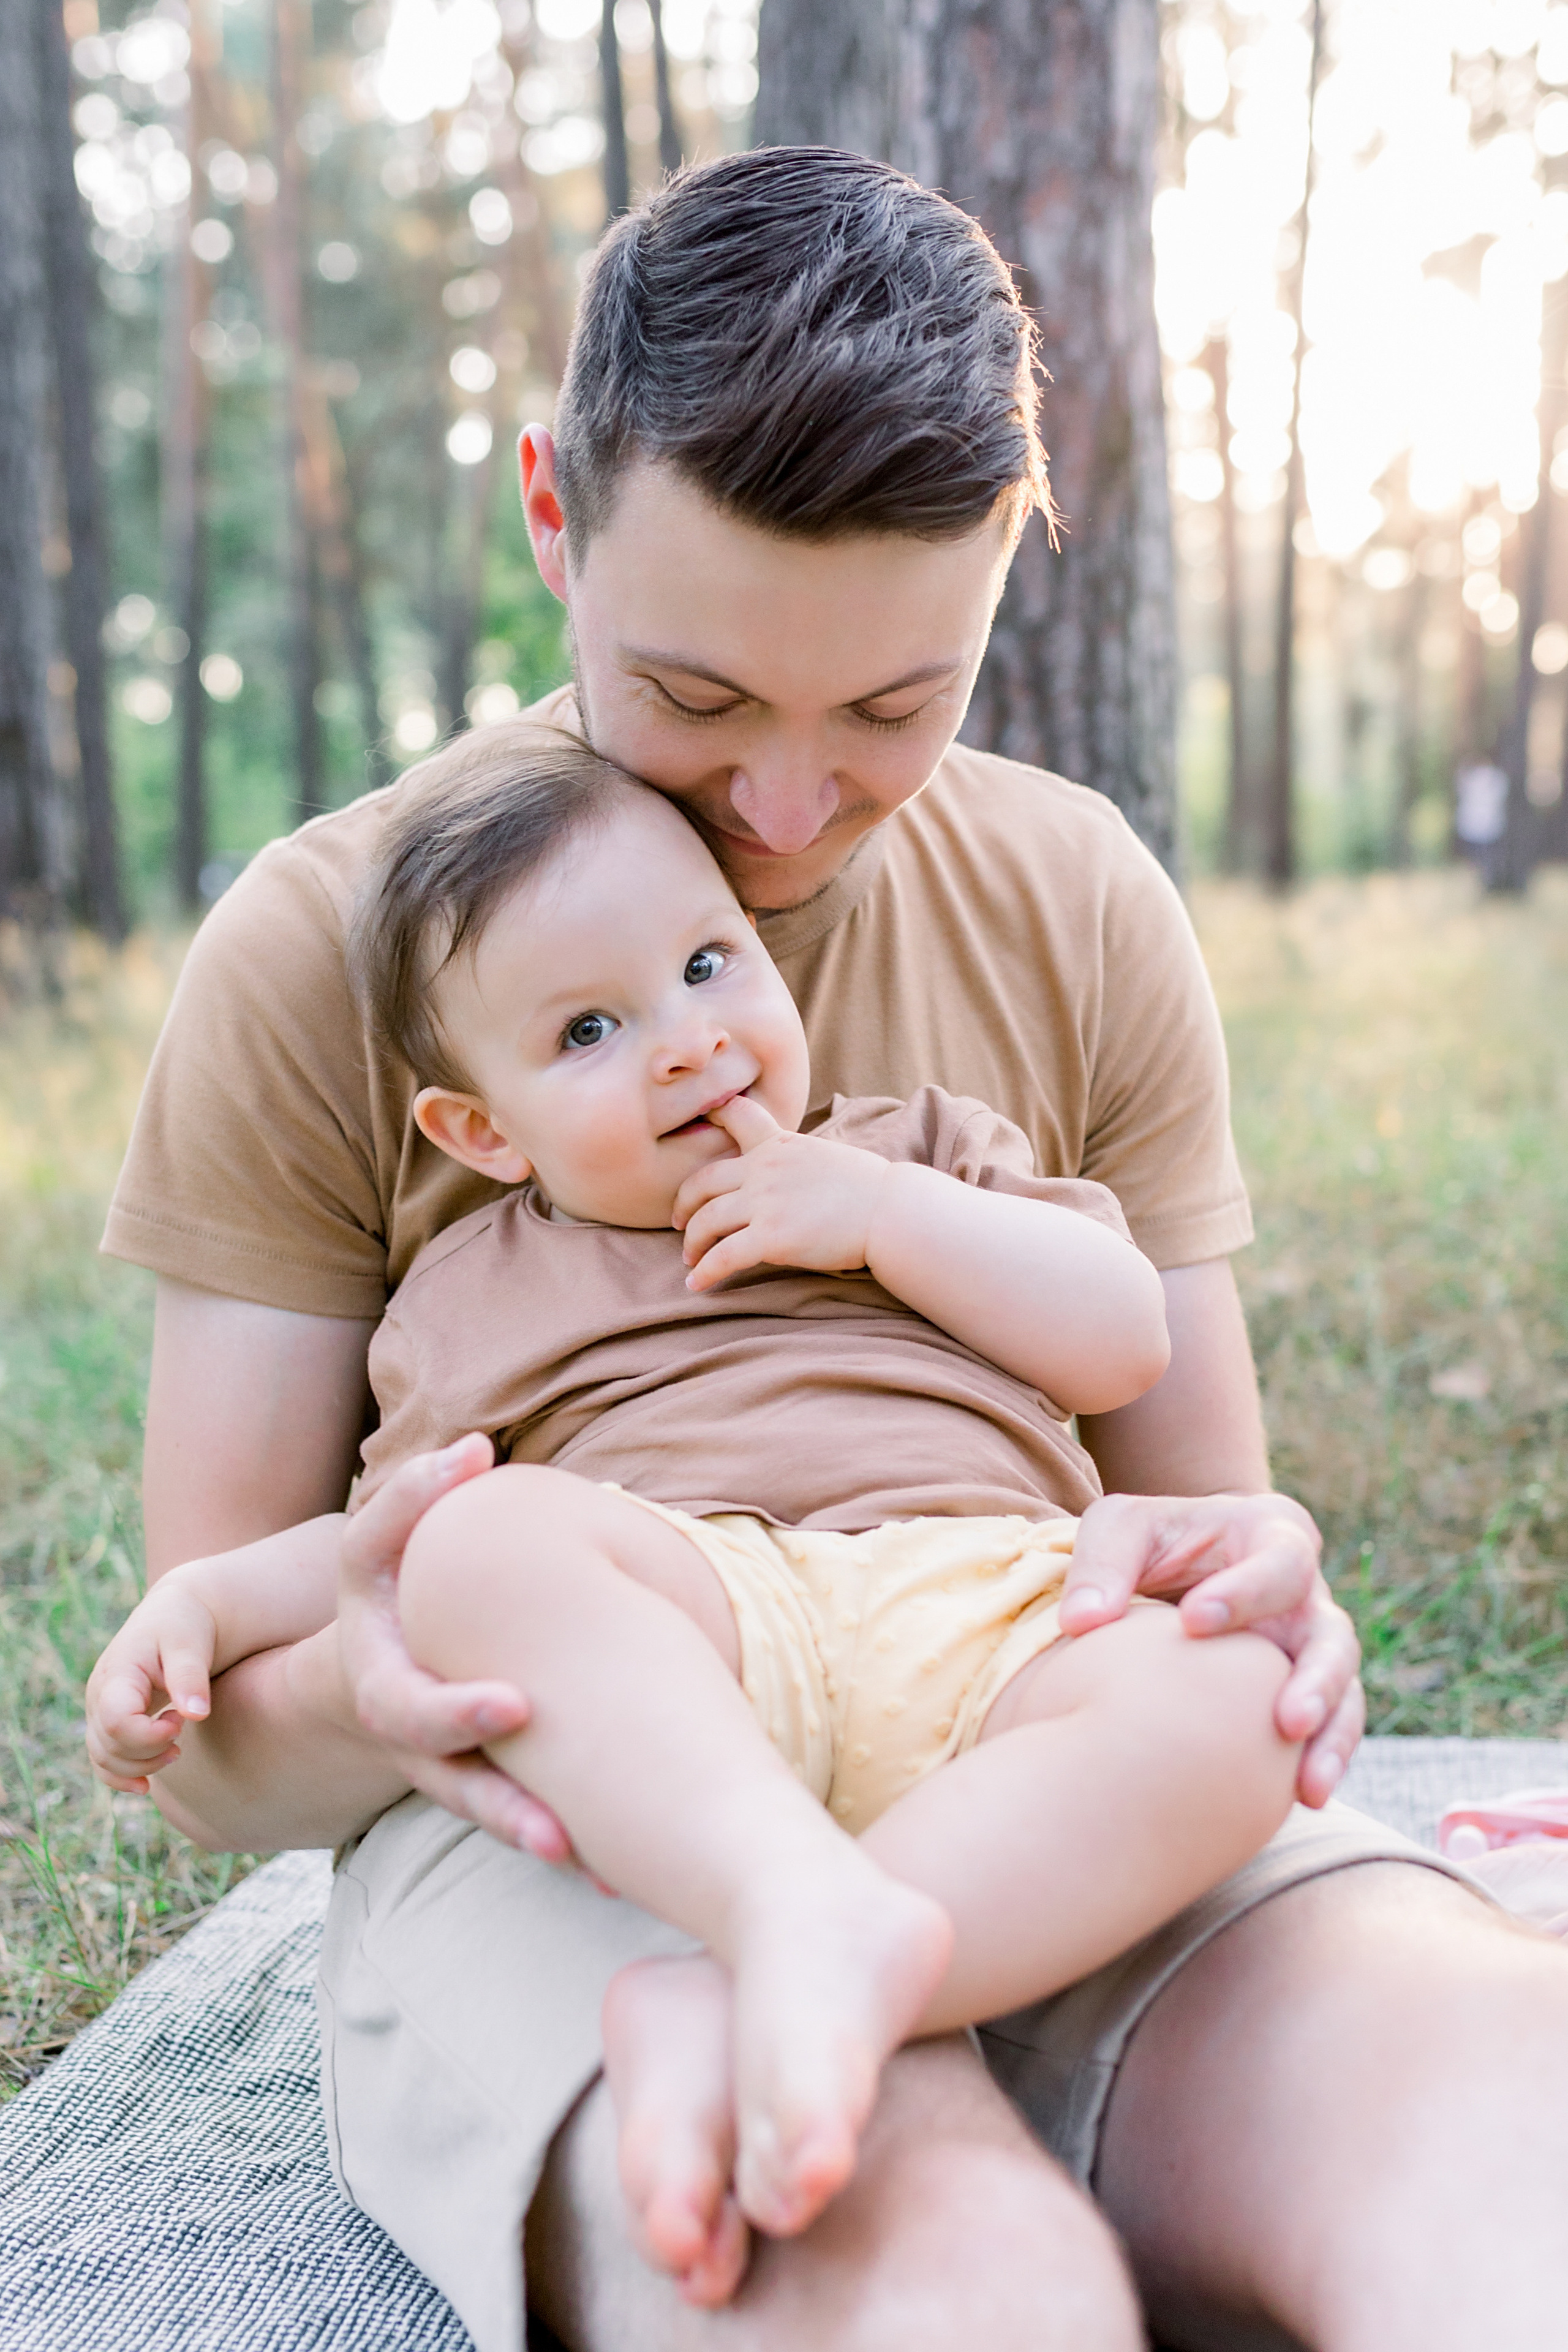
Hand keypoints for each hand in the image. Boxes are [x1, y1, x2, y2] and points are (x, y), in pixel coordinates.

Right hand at [86, 1575, 219, 1793]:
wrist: (175, 1615)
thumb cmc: (184, 1625)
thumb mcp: (190, 1643)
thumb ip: (190, 1677)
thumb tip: (196, 1715)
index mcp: (117, 1673)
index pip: (116, 1722)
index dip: (149, 1736)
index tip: (180, 1721)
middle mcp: (99, 1694)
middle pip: (110, 1746)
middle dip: (151, 1751)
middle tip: (182, 1726)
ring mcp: (99, 1710)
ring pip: (105, 1758)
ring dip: (141, 1766)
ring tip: (176, 1748)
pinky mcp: (107, 1721)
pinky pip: (102, 1760)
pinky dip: (121, 1777)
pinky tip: (146, 1785)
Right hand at [338, 1436, 572, 1859]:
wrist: (380, 1648)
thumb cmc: (388, 1580)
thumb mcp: (380, 1540)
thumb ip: (414, 1494)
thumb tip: (474, 1447)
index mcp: (381, 1683)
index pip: (408, 1710)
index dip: (457, 1715)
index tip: (517, 1708)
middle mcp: (413, 1740)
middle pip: (452, 1788)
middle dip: (503, 1807)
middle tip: (558, 1834)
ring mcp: (449, 1768)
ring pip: (491, 1816)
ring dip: (540, 1838)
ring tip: (595, 1866)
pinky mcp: (489, 1780)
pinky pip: (524, 1816)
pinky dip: (570, 1841)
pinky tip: (620, 1868)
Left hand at [672, 1094, 889, 1291]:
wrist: (891, 1212)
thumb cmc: (870, 1190)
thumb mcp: (826, 1156)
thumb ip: (795, 1161)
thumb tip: (785, 1177)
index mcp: (779, 1145)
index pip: (737, 1116)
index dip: (711, 1117)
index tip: (697, 1126)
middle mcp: (764, 1169)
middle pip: (703, 1181)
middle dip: (684, 1203)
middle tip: (680, 1221)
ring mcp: (765, 1202)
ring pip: (706, 1220)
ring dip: (692, 1242)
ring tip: (691, 1258)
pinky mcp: (771, 1237)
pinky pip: (723, 1256)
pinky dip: (705, 1272)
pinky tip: (696, 1284)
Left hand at [1057, 1490, 1362, 1807]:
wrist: (1164, 1570)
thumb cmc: (1148, 1542)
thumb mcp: (1121, 1528)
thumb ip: (1104, 1562)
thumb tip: (1080, 1622)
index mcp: (1273, 1535)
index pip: (1280, 1563)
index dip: (1246, 1593)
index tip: (1193, 1622)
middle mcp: (1306, 1596)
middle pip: (1332, 1637)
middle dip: (1316, 1680)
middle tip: (1286, 1721)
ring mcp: (1308, 1651)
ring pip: (1343, 1695)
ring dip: (1330, 1738)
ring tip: (1309, 1785)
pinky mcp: (1299, 1695)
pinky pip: (1325, 1732)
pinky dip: (1319, 1762)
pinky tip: (1302, 1799)